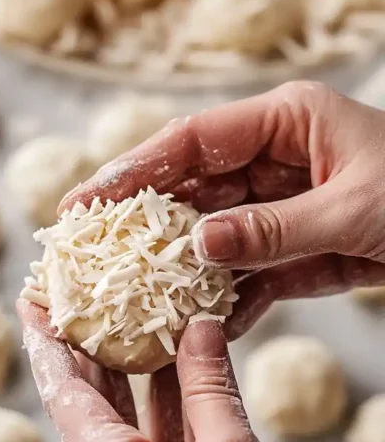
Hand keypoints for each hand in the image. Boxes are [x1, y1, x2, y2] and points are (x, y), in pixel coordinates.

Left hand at [17, 299, 307, 441]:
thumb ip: (209, 388)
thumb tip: (200, 328)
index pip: (62, 388)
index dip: (47, 339)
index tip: (31, 298)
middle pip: (83, 400)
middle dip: (82, 346)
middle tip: (75, 295)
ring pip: (117, 421)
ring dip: (123, 371)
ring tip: (121, 315)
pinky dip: (155, 406)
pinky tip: (167, 368)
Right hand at [61, 81, 384, 337]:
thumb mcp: (355, 209)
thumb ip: (272, 229)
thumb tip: (194, 245)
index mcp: (286, 121)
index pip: (191, 140)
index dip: (132, 169)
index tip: (85, 201)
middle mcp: (276, 158)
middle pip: (191, 187)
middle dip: (142, 219)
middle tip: (88, 248)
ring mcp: (285, 206)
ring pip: (213, 234)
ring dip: (176, 264)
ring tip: (128, 292)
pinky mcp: (301, 249)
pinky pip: (249, 272)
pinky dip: (224, 297)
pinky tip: (192, 321)